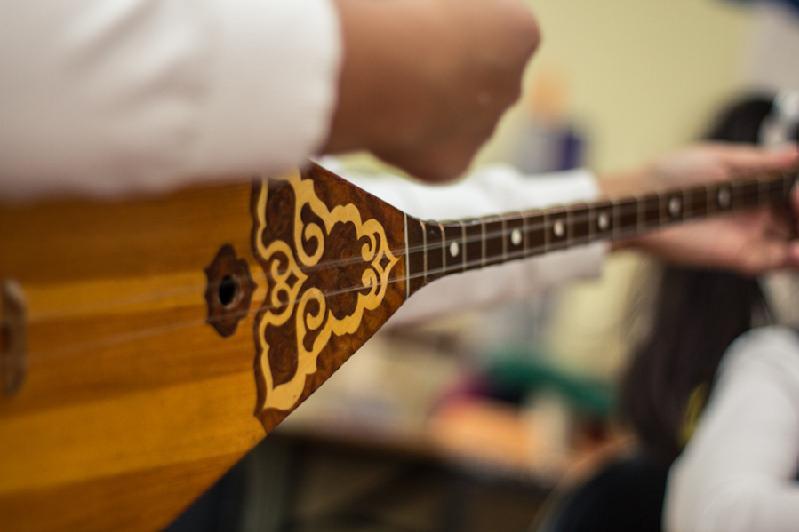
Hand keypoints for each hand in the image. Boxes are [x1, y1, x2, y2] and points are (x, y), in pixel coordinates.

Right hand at [325, 0, 539, 181]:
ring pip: (460, 121)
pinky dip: (414, 144)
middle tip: (404, 62)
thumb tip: (441, 14)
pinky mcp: (455, 165)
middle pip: (483, 81)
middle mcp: (513, 85)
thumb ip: (451, 7)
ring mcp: (485, 130)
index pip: (496, 30)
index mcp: (519, 31)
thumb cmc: (407, 11)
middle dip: (452, 76)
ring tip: (390, 91)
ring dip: (433, 111)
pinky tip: (388, 123)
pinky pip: (435, 154)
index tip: (423, 24)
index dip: (455, 27)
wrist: (386, 67)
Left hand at [609, 144, 798, 274]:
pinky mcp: (739, 257)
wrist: (637, 204)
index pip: (794, 190)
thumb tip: (796, 153)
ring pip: (794, 241)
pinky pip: (776, 261)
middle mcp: (758, 210)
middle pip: (798, 217)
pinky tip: (796, 251)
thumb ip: (760, 162)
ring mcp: (751, 234)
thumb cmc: (669, 175)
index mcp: (756, 184)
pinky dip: (793, 258)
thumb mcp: (718, 159)